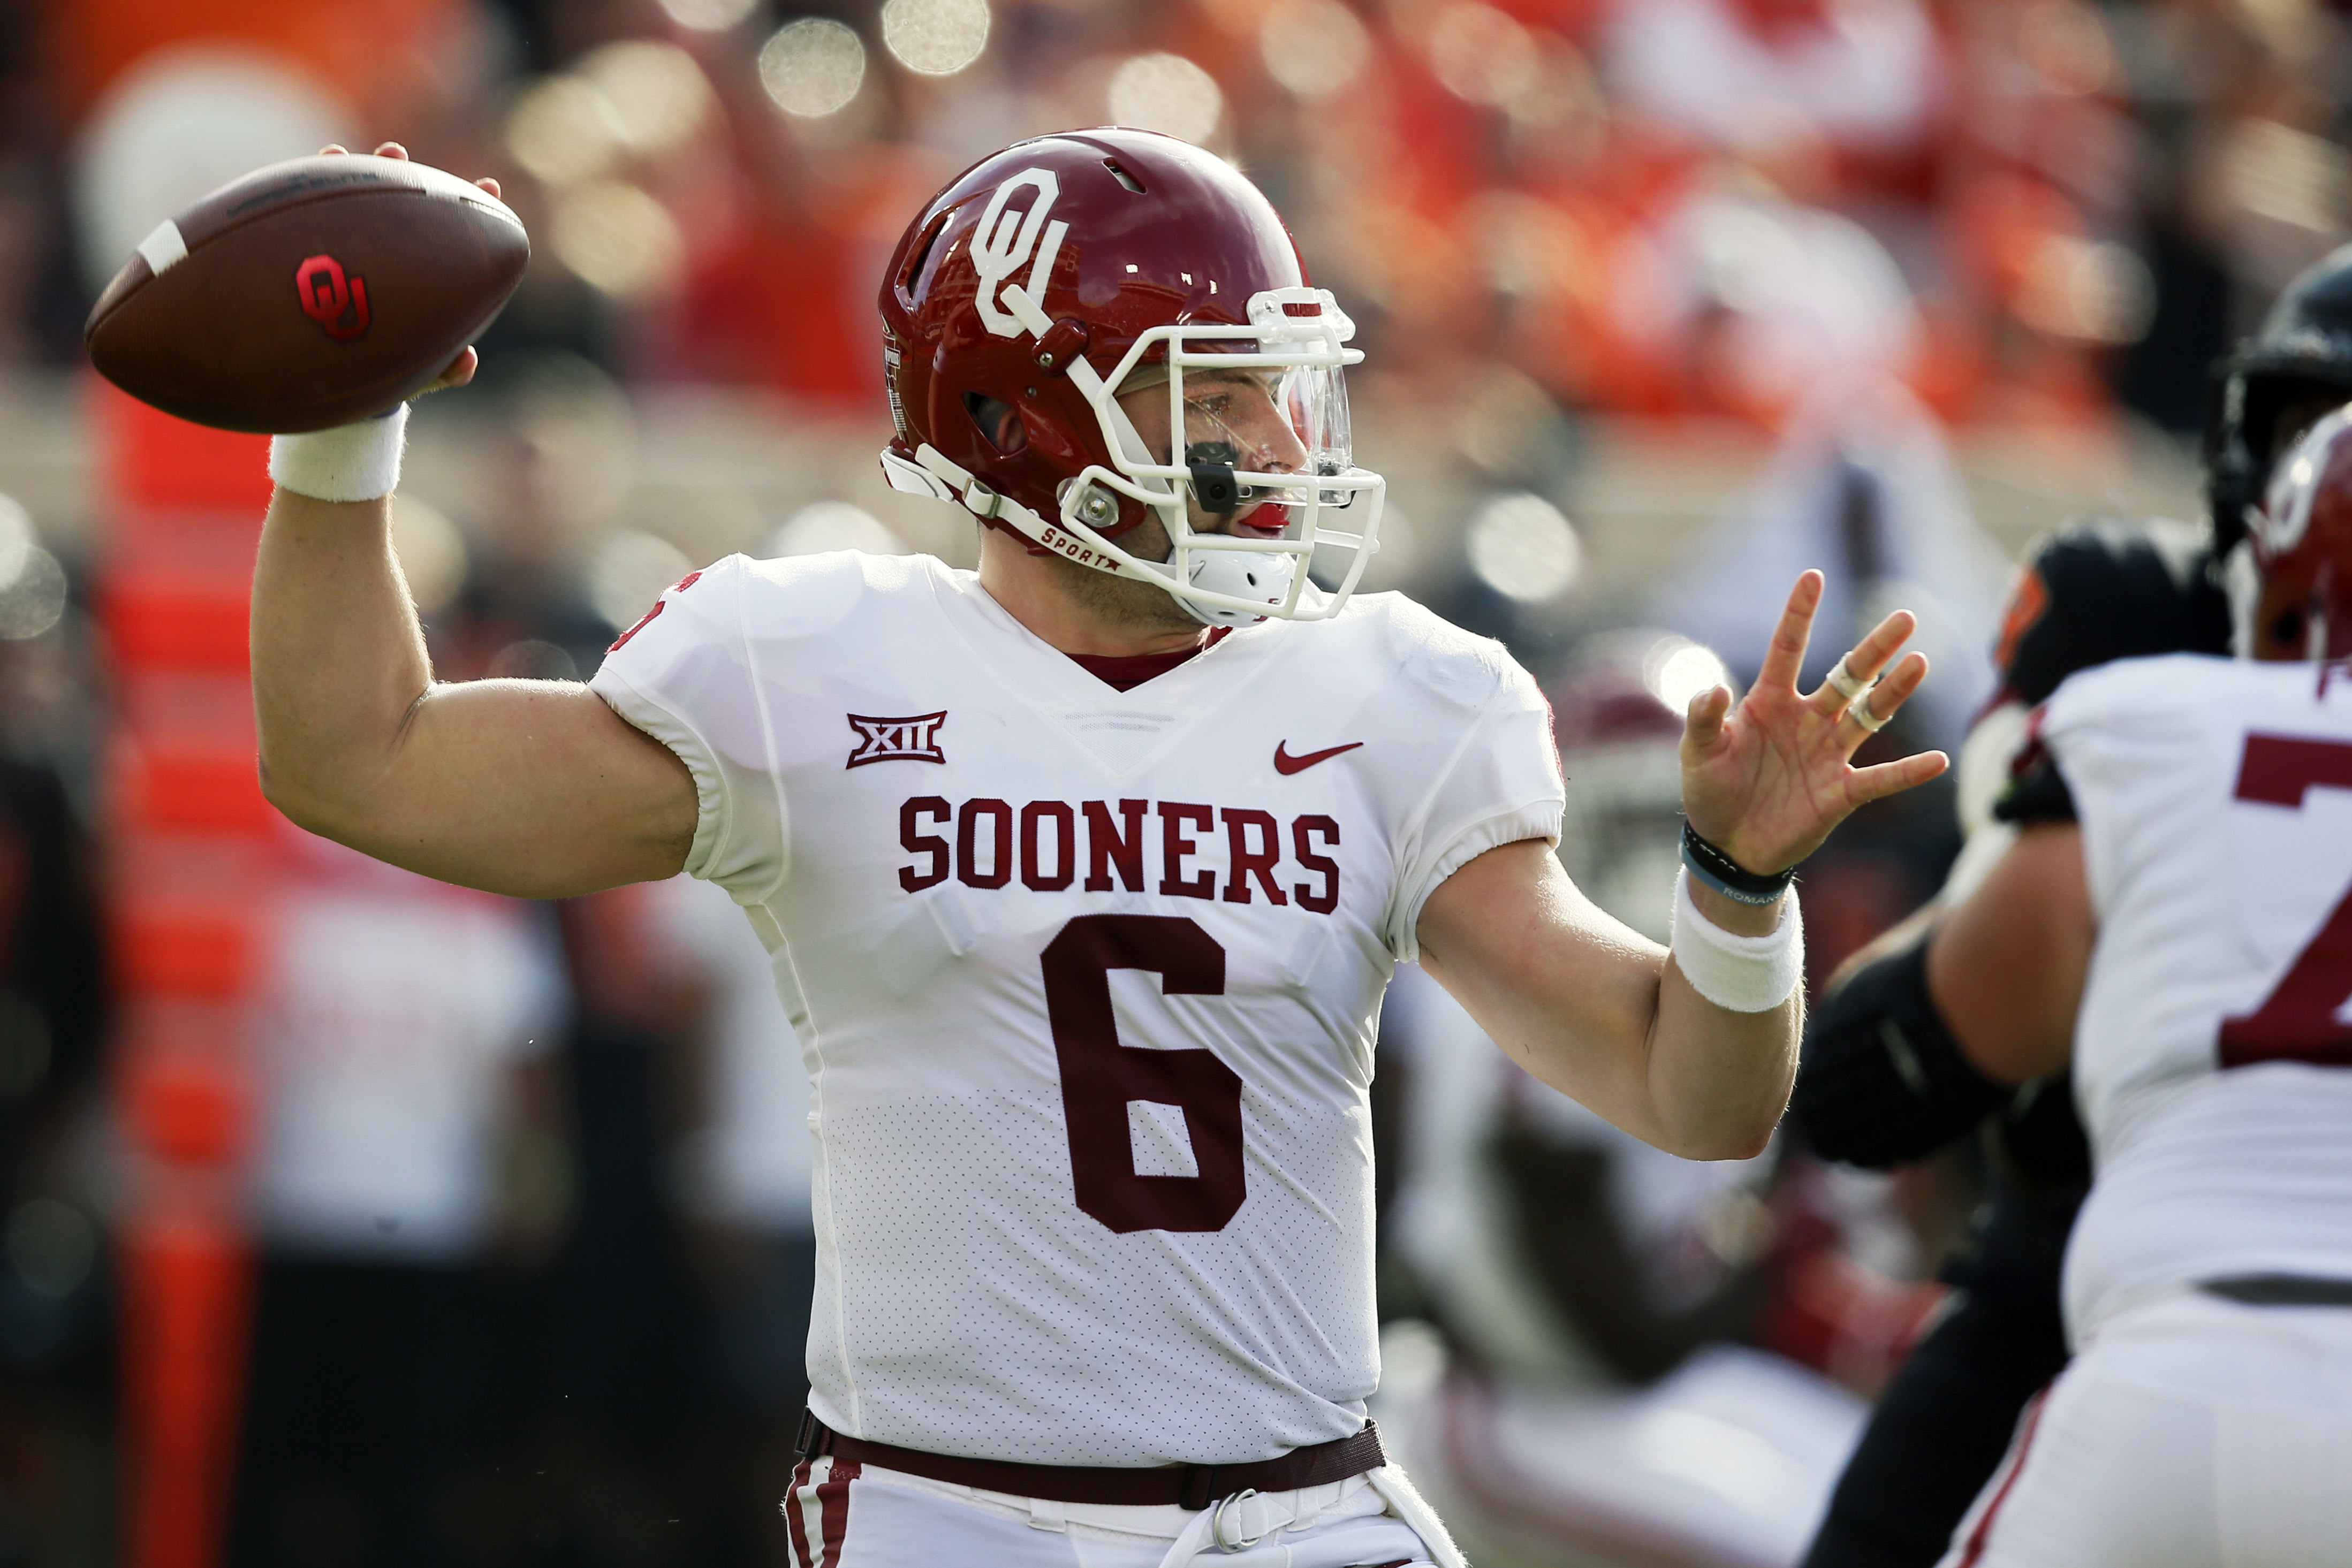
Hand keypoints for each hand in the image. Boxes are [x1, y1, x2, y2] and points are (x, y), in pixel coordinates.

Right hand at [321, 141, 496, 392]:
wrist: (341, 383)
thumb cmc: (391, 372)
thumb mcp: (419, 373)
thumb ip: (447, 370)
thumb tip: (466, 362)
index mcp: (425, 275)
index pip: (451, 236)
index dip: (472, 208)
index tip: (489, 186)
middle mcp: (390, 253)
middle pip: (404, 208)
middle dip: (408, 176)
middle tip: (402, 151)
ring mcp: (352, 247)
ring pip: (358, 204)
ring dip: (363, 171)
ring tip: (368, 152)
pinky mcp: (315, 250)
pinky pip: (314, 218)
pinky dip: (315, 192)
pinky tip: (323, 164)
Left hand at [1680, 571, 1948, 874]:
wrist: (1727, 846)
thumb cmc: (1710, 791)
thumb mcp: (1697, 753)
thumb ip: (1704, 719)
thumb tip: (1715, 687)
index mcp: (1769, 703)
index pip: (1788, 649)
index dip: (1799, 615)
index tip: (1813, 577)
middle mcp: (1807, 720)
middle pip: (1847, 676)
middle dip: (1875, 649)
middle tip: (1905, 618)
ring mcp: (1828, 754)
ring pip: (1870, 714)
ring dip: (1894, 691)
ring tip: (1920, 662)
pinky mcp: (1841, 792)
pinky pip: (1880, 778)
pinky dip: (1907, 772)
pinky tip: (1938, 761)